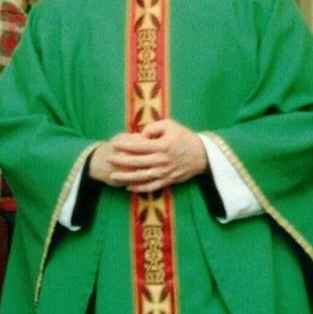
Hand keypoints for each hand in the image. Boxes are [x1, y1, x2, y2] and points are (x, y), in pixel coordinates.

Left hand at [90, 119, 207, 193]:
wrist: (202, 154)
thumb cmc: (185, 137)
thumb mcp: (171, 125)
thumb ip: (153, 127)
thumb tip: (139, 135)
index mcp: (162, 145)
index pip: (139, 146)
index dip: (125, 146)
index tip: (114, 145)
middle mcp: (162, 160)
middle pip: (137, 162)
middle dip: (121, 161)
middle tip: (109, 159)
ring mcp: (164, 172)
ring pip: (141, 176)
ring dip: (126, 177)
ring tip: (114, 175)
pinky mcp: (168, 180)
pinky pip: (151, 187)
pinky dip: (139, 188)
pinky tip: (128, 187)